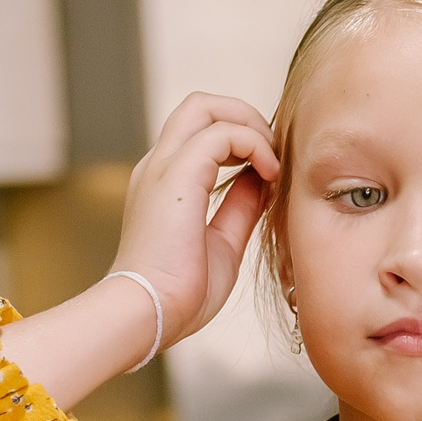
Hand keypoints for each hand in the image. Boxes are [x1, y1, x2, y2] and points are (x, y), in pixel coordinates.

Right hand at [112, 93, 280, 345]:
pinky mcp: (178, 174)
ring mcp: (164, 167)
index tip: (269, 171)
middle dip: (244, 116)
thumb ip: (239, 208)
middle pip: (200, 106)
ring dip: (249, 125)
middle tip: (271, 153)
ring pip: (205, 106)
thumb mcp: (222, 243)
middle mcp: (159, 167)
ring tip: (272, 161)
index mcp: (165, 184)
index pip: (201, 135)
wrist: (149, 314)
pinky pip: (221, 133)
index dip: (242, 140)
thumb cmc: (178, 295)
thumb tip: (264, 182)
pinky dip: (253, 144)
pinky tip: (269, 174)